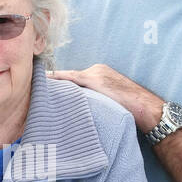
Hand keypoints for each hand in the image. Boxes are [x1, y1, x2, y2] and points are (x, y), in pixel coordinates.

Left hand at [47, 65, 163, 133]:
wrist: (144, 107)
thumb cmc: (130, 109)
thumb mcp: (109, 102)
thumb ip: (95, 100)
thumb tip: (78, 112)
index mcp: (100, 74)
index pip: (75, 78)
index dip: (60, 83)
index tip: (45, 86)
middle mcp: (96, 70)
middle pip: (69, 77)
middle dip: (55, 83)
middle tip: (37, 89)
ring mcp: (94, 73)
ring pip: (68, 77)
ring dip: (55, 84)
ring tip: (38, 88)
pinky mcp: (93, 78)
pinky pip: (70, 78)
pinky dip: (58, 79)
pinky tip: (45, 82)